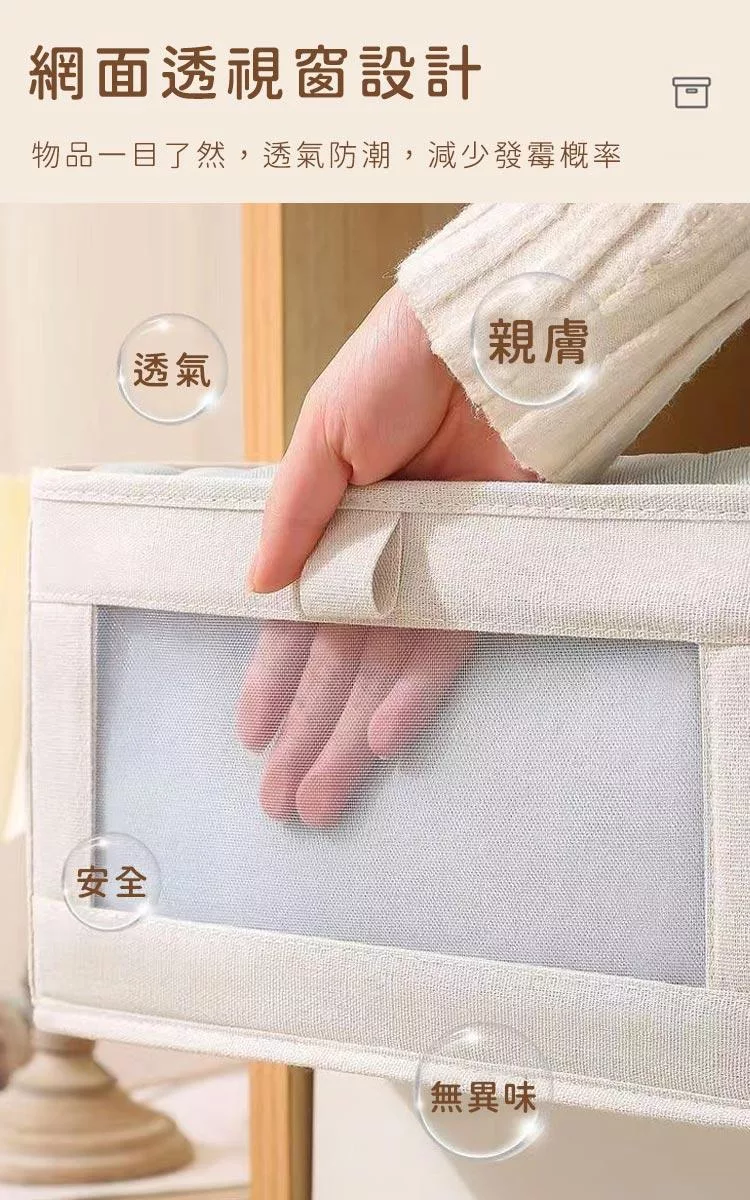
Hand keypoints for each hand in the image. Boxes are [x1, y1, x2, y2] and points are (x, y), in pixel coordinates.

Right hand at [238, 284, 534, 825]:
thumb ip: (293, 513)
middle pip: (340, 662)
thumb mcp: (323, 435)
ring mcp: (435, 570)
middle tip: (285, 803)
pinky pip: (450, 643)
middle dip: (310, 732)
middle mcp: (382, 558)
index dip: (275, 679)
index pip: (298, 622)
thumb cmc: (397, 368)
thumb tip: (257, 587)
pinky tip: (388, 738)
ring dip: (355, 733)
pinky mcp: (488, 571)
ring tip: (324, 798)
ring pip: (388, 670)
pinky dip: (419, 691)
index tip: (254, 735)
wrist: (489, 337)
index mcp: (333, 528)